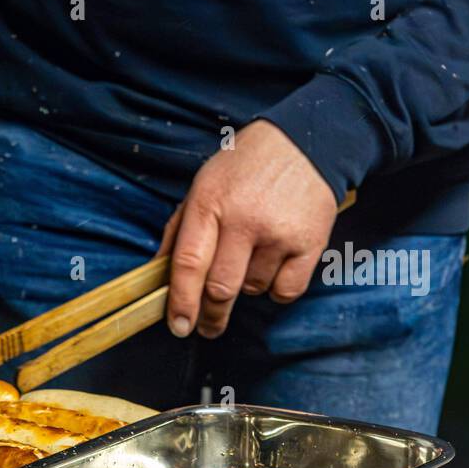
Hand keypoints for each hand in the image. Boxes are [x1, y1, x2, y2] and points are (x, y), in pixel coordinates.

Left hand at [158, 120, 337, 339]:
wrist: (307, 141)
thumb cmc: (246, 166)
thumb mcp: (203, 185)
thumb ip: (179, 230)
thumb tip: (158, 274)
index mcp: (210, 203)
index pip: (188, 264)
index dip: (181, 302)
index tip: (178, 326)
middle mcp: (244, 219)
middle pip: (221, 289)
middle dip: (210, 316)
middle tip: (207, 326)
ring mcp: (279, 233)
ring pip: (253, 289)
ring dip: (246, 287)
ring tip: (251, 258)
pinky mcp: (310, 243)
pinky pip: (285, 290)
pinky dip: (276, 288)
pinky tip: (274, 265)